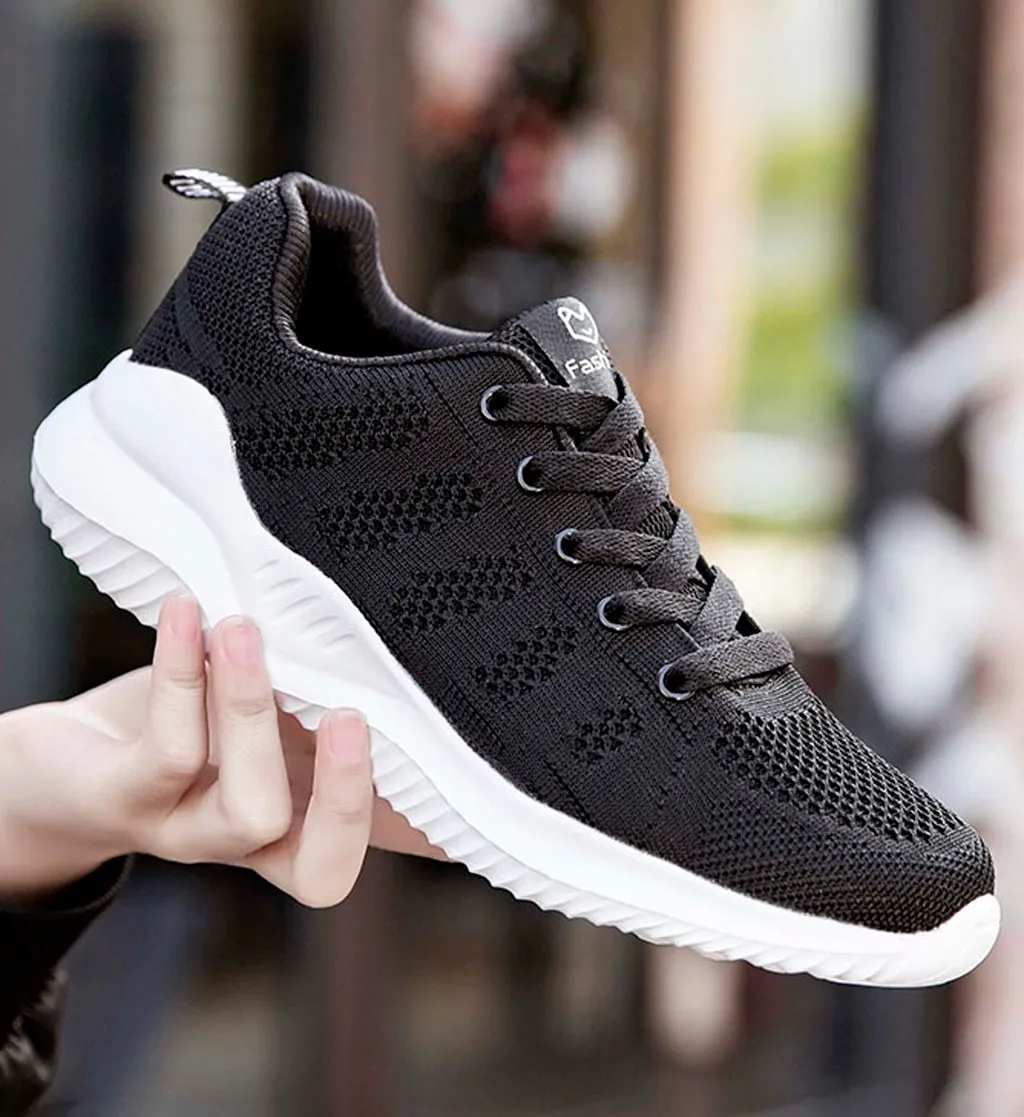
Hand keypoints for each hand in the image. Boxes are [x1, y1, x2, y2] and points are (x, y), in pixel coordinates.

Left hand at [0, 596, 438, 903]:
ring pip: (247, 810)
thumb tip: (397, 652)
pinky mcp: (121, 801)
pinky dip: (183, 675)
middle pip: (317, 867)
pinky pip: (167, 750)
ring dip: (253, 712)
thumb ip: (319, 698)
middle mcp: (248, 845)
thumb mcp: (264, 713)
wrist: (60, 761)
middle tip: (357, 715)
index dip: (423, 846)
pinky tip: (188, 612)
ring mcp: (185, 831)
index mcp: (294, 825)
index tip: (472, 806)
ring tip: (247, 631)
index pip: (367, 848)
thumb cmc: (186, 726)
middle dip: (349, 796)